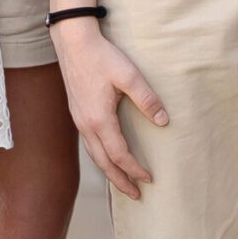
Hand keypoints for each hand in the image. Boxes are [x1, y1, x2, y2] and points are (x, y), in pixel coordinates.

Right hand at [54, 24, 167, 197]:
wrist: (73, 42)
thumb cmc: (102, 57)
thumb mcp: (129, 75)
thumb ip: (147, 99)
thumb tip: (164, 122)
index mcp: (100, 119)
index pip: (119, 154)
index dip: (135, 169)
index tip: (149, 179)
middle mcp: (86, 125)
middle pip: (104, 163)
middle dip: (120, 181)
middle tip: (136, 196)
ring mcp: (79, 120)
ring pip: (94, 155)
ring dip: (109, 171)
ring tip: (123, 182)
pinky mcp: (77, 113)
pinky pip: (89, 144)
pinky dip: (100, 157)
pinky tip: (107, 156)